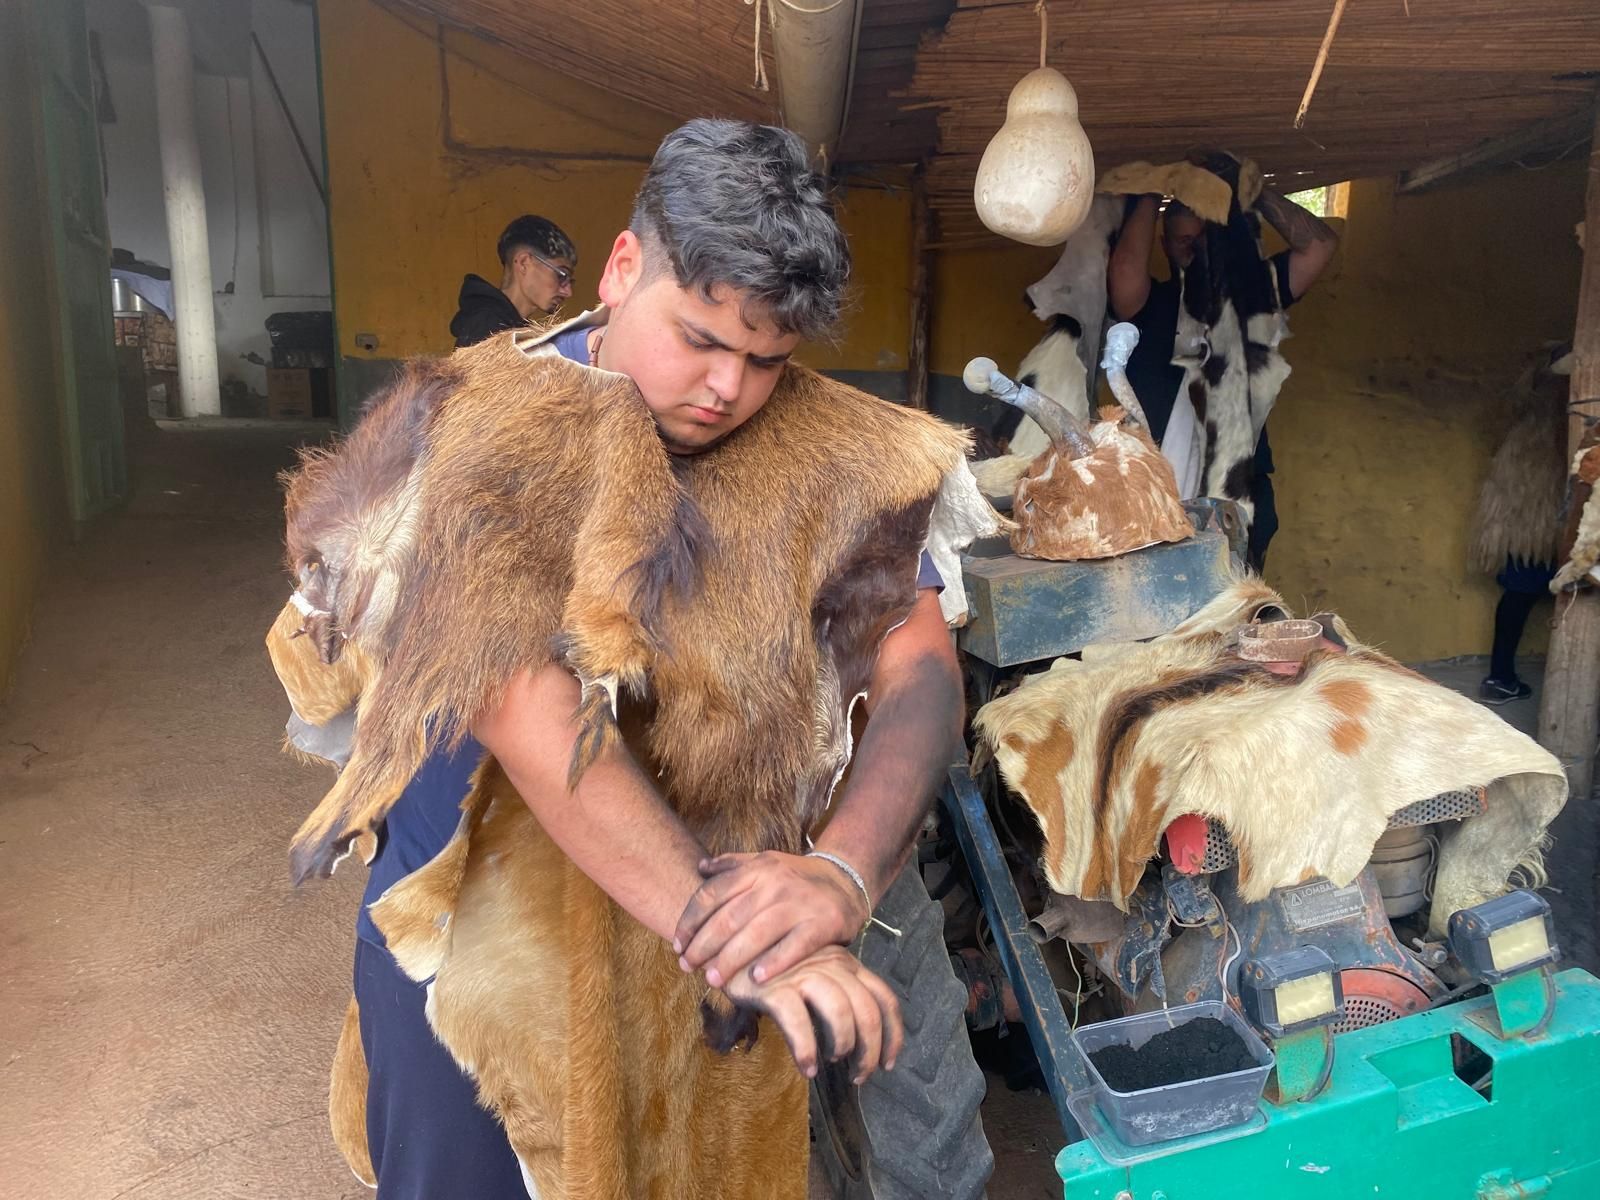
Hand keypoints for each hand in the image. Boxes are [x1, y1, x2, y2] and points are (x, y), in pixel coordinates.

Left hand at [674, 850, 870, 988]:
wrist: (846, 880)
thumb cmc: (796, 879)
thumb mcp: (766, 863)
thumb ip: (733, 865)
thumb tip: (700, 867)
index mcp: (757, 868)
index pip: (713, 894)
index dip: (690, 921)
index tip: (677, 944)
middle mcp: (776, 882)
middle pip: (730, 917)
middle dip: (704, 945)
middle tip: (687, 967)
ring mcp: (800, 902)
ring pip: (757, 933)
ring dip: (731, 959)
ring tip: (713, 980)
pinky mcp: (823, 923)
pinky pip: (795, 946)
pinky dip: (774, 963)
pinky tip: (756, 980)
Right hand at [723, 946, 902, 1082]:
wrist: (731, 944)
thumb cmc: (776, 965)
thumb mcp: (815, 972)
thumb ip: (837, 993)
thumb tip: (859, 1038)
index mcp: (847, 963)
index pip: (884, 999)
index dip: (892, 1036)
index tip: (888, 1064)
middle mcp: (831, 965)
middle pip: (867, 1012)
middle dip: (869, 1051)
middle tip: (859, 1076)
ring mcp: (804, 974)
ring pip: (841, 1014)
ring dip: (843, 1045)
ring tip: (832, 1063)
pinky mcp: (775, 987)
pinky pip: (799, 1023)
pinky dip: (807, 1049)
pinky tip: (806, 1067)